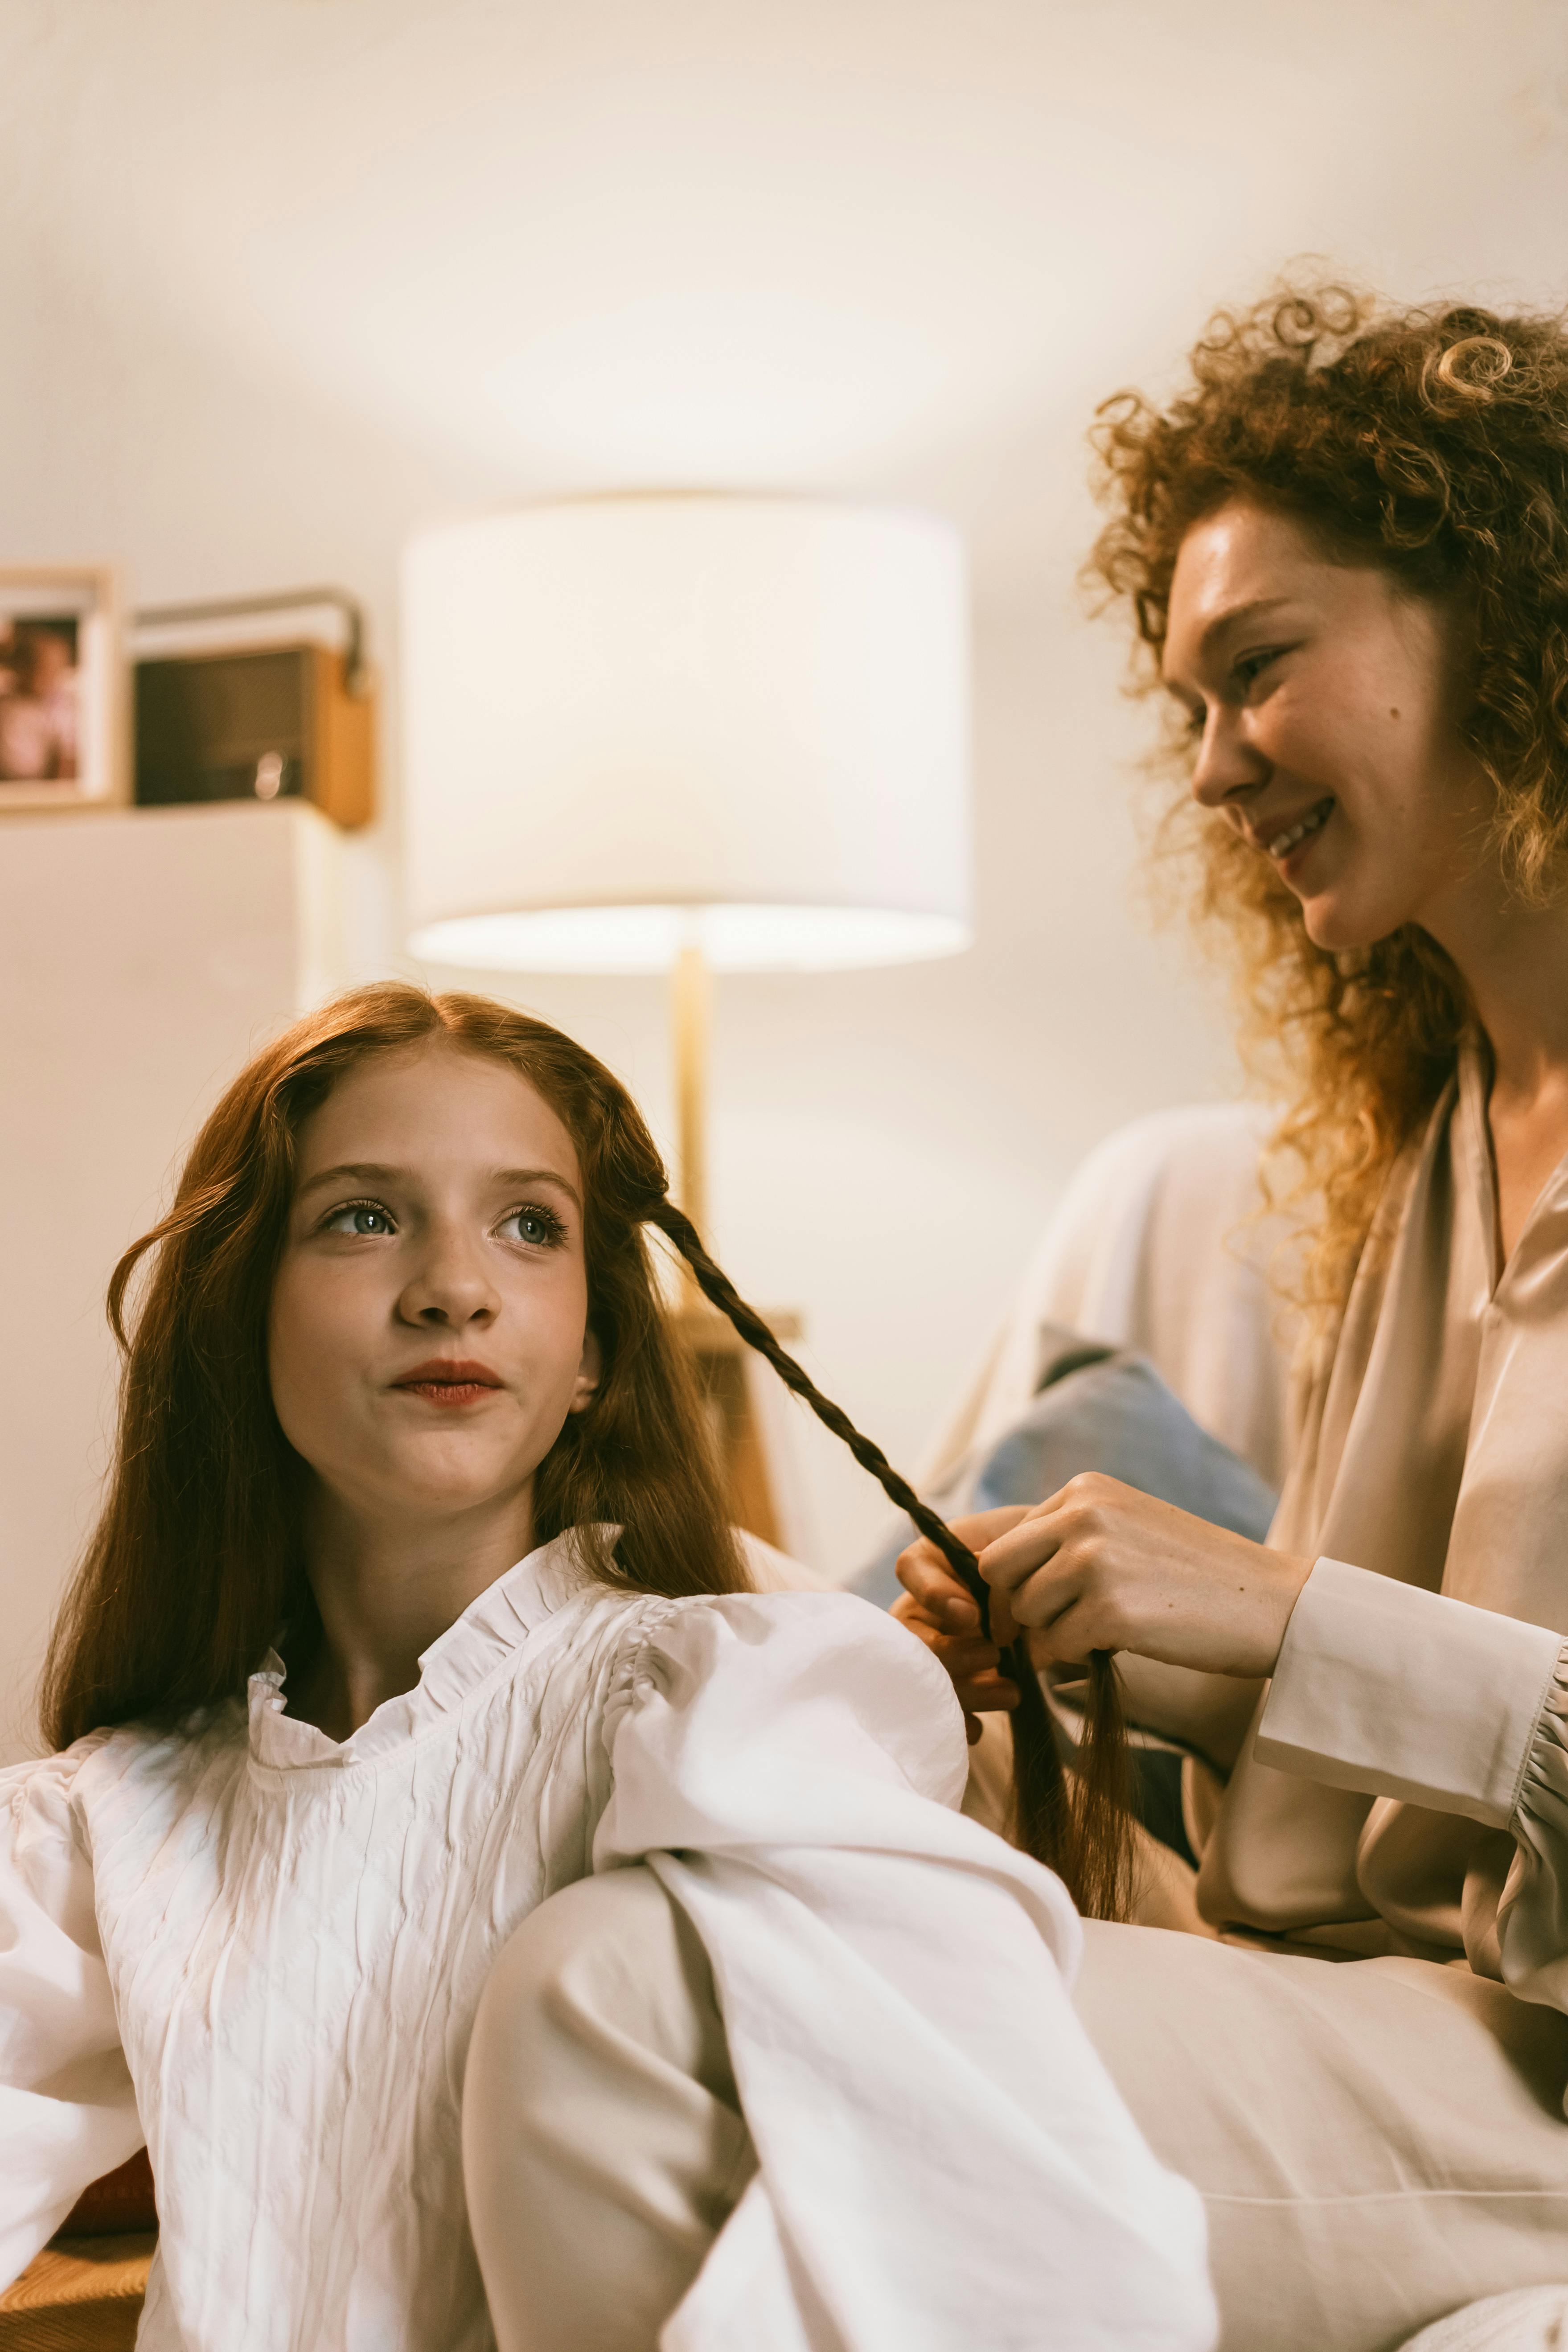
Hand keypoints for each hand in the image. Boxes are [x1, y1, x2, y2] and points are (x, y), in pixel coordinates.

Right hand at [892, 1506, 1031, 1743]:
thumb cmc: (1045, 1562)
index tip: (971, 1614)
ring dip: (964, 1689)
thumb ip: (1003, 1575)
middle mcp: (928, 1606)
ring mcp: (937, 1646)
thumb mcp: (1027, 1555)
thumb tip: (984, 1621)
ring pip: (927, 1673)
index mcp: (941, 1562)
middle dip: (948, 1651)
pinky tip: (976, 1728)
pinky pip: (943, 1705)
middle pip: (910, 1631)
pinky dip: (959, 1720)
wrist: (1070, 1598)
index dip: (932, 1593)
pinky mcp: (955, 1681)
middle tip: (991, 1655)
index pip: (911, 1568)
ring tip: (1010, 1693)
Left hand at [979, 1474, 1311, 1680]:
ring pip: (1024, 1613)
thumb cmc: (1197, 1574)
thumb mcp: (1127, 1528)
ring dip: (1051, 1634)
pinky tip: (1113, 1646)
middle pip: (997, 1573)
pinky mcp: (1109, 1611)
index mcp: (1086, 1489)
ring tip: (1102, 1629)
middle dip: (1018, 1607)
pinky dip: (1072, 1658)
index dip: (1013, 1582)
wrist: (1272, 1603)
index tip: (1034, 1607)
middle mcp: (1083, 1515)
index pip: (1006, 1541)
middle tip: (1056, 1625)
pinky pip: (1052, 1648)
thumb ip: (1069, 1537)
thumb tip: (997, 1580)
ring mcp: (1094, 1561)